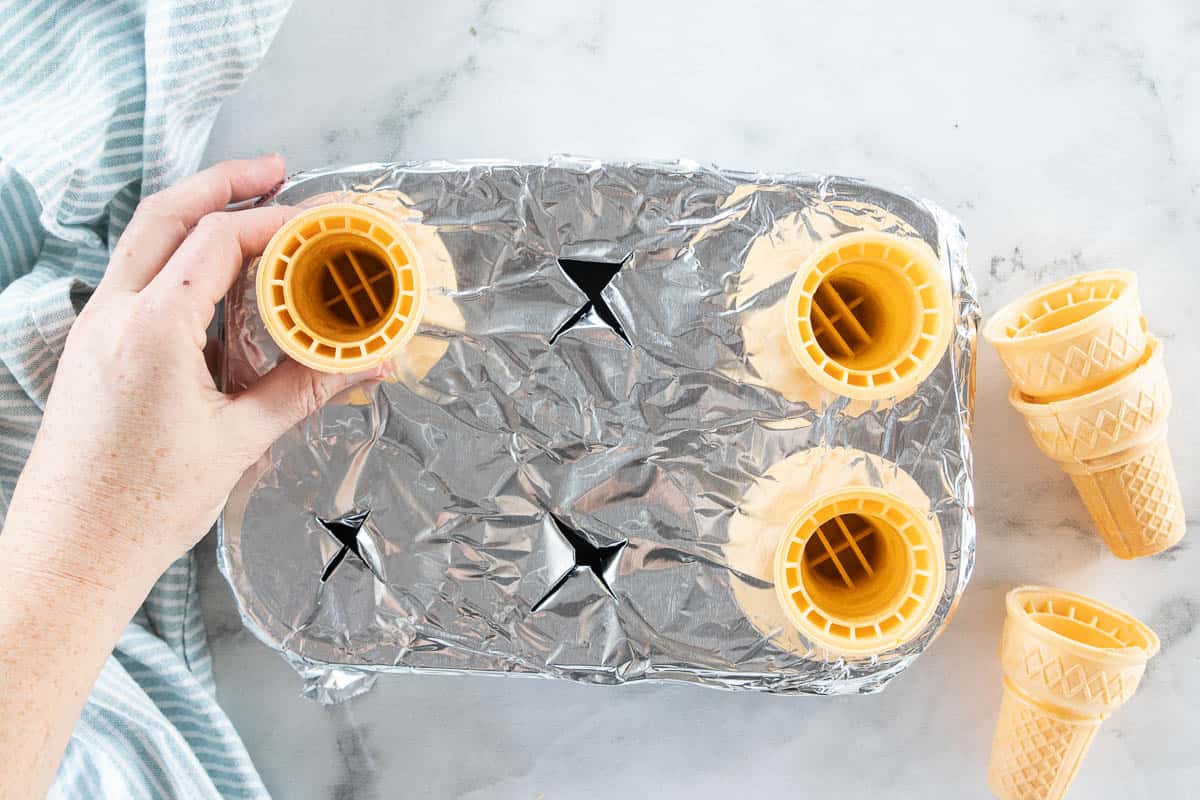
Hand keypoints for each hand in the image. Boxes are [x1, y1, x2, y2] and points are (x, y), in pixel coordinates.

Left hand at [4, 155, 381, 589]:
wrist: (69, 554)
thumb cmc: (142, 507)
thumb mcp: (238, 441)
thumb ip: (306, 389)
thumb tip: (368, 363)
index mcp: (151, 331)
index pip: (216, 241)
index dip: (274, 220)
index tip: (319, 220)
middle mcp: (113, 316)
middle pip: (165, 215)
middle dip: (223, 183)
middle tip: (275, 170)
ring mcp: (95, 329)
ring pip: (143, 242)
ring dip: (196, 216)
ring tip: (250, 212)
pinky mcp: (93, 349)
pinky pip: (137, 281)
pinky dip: (179, 260)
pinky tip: (217, 284)